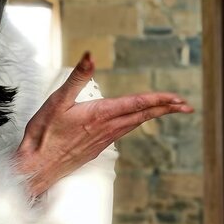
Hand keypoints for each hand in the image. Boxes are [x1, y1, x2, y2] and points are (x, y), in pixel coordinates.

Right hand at [13, 52, 193, 199]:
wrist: (37, 167)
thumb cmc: (44, 135)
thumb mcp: (57, 100)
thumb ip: (77, 77)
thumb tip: (90, 56)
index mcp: (100, 114)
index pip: (137, 104)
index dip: (160, 99)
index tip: (178, 99)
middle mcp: (107, 128)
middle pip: (143, 116)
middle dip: (165, 108)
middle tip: (185, 105)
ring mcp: (103, 140)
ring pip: (135, 124)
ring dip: (153, 115)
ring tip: (167, 110)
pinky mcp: (97, 148)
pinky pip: (123, 132)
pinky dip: (136, 124)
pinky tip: (135, 122)